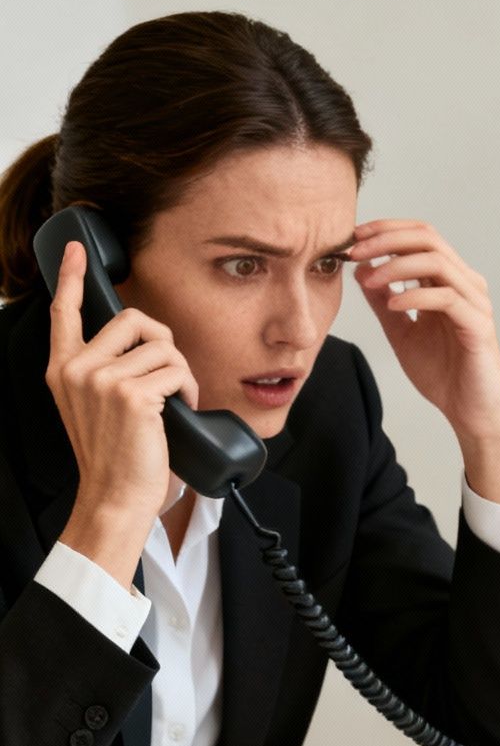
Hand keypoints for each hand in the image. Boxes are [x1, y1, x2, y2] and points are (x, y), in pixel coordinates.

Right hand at [45, 241, 196, 583]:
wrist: (115, 495)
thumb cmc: (117, 455)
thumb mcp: (97, 407)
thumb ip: (106, 373)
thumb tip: (144, 347)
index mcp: (63, 369)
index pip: (63, 312)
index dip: (68, 276)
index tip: (75, 249)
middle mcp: (76, 369)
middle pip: (134, 319)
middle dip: (164, 342)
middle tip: (170, 376)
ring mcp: (101, 379)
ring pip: (163, 346)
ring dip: (181, 373)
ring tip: (174, 401)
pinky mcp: (130, 394)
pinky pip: (177, 371)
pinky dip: (190, 389)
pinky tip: (180, 410)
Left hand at [351, 219, 499, 510]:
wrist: (471, 413)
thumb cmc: (445, 375)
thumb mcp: (401, 332)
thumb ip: (383, 302)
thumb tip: (362, 270)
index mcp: (449, 282)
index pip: (419, 237)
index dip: (385, 230)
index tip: (352, 238)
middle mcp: (466, 285)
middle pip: (428, 238)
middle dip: (386, 238)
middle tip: (354, 251)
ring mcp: (475, 303)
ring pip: (436, 261)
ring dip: (396, 264)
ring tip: (369, 278)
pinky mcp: (478, 325)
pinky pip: (446, 297)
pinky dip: (415, 294)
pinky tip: (392, 303)